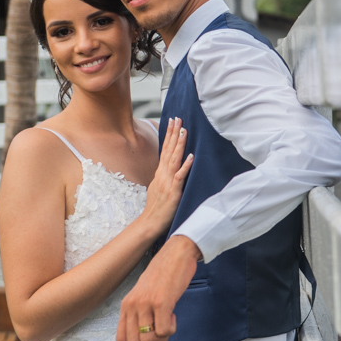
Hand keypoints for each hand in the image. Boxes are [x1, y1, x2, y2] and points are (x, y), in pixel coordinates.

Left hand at [116, 234, 201, 340]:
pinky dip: (171, 329)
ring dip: (163, 338)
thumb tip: (144, 338)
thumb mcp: (145, 294)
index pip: (121, 339)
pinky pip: (164, 331)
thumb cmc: (165, 274)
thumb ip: (142, 314)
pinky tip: (174, 315)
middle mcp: (132, 306)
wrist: (177, 252)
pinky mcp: (161, 302)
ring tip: (170, 322)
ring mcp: (145, 304)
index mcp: (127, 305)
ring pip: (149, 340)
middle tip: (163, 334)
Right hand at [140, 117, 193, 236]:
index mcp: (160, 172)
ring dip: (179, 144)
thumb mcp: (158, 186)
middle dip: (174, 133)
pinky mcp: (174, 191)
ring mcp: (168, 182)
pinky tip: (191, 156)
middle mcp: (163, 174)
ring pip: (174, 159)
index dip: (169, 134)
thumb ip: (164, 175)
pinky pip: (180, 176)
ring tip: (184, 131)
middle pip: (169, 150)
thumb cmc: (157, 206)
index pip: (165, 148)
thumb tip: (170, 165)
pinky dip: (185, 166)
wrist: (150, 222)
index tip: (172, 121)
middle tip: (178, 118)